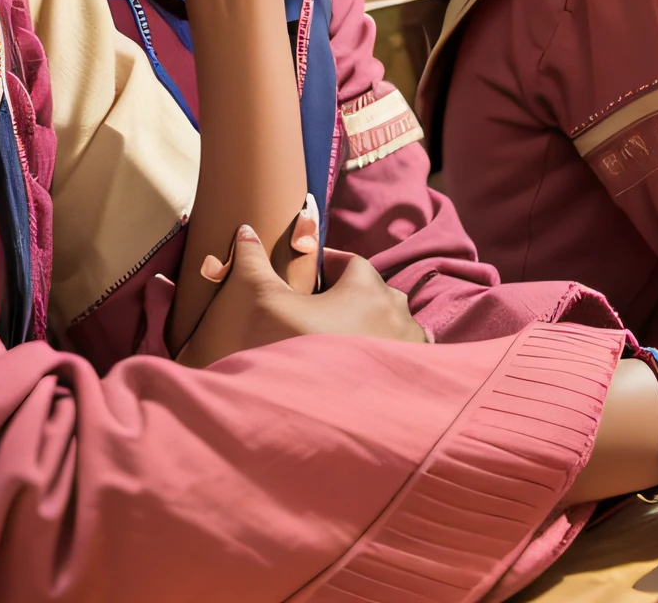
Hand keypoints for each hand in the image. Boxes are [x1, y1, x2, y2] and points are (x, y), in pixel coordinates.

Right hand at [176, 223, 427, 368]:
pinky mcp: (412, 385)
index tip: (306, 274)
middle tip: (317, 313)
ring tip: (337, 344)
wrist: (313, 425)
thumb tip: (245, 230)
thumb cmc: (289, 354)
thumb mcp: (261, 302)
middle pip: (373, 293)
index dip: (326, 265)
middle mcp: (398, 316)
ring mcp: (409, 352)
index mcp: (367, 289)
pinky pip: (402, 360)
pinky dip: (384, 359)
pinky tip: (359, 374)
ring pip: (391, 327)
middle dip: (349, 298)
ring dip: (370, 329)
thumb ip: (254, 262)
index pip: (350, 262)